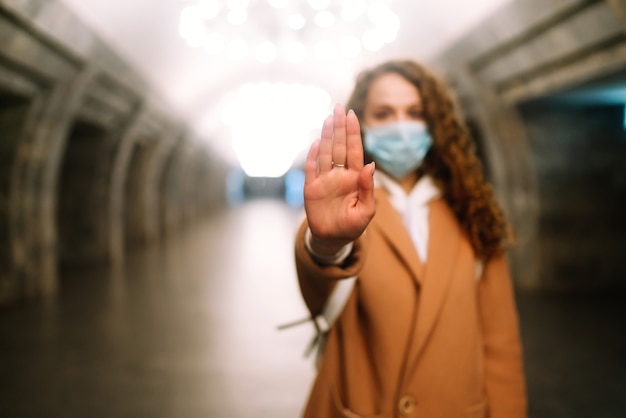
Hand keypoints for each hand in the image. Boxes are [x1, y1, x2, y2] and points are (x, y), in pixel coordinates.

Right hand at [303, 104, 375, 255]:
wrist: (333, 239)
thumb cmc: (353, 226)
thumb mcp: (366, 211)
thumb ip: (368, 188)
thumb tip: (370, 166)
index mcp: (355, 178)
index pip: (355, 150)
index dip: (353, 133)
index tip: (352, 115)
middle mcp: (340, 174)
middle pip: (339, 147)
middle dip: (339, 128)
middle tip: (339, 108)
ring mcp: (325, 180)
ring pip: (325, 153)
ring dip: (326, 136)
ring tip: (328, 119)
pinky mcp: (311, 188)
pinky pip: (311, 169)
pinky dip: (312, 155)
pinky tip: (315, 142)